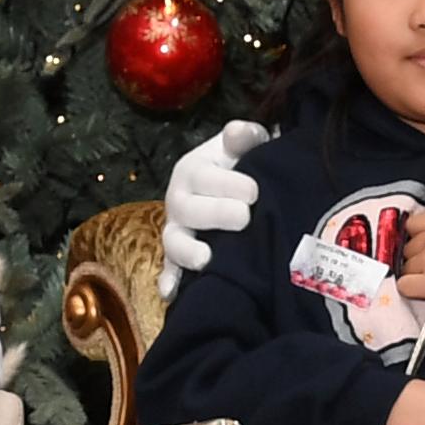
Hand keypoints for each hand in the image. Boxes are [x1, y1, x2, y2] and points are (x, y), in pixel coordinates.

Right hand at [157, 119, 271, 296]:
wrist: (239, 188)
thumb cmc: (242, 166)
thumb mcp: (245, 146)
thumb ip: (244, 137)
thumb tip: (237, 132)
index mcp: (192, 170)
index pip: (203, 177)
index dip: (226, 184)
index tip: (254, 192)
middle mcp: (179, 200)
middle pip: (187, 209)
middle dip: (215, 214)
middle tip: (245, 218)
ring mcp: (178, 230)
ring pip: (174, 241)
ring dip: (187, 251)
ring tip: (207, 258)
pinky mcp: (179, 257)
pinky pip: (171, 268)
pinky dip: (170, 280)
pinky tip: (171, 292)